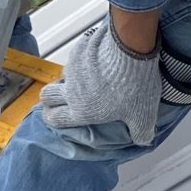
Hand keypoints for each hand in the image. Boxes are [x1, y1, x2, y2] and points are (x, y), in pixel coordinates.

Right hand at [39, 16, 162, 145]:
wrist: (130, 51)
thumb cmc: (133, 87)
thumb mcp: (143, 116)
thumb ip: (141, 132)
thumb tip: (143, 140)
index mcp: (82, 111)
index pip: (56, 118)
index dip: (51, 118)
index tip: (52, 115)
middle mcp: (71, 92)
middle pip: (47, 95)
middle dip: (50, 98)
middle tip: (60, 96)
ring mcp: (73, 69)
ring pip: (64, 74)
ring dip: (72, 77)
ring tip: (90, 75)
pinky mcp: (78, 50)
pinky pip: (77, 57)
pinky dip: (84, 59)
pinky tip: (100, 58)